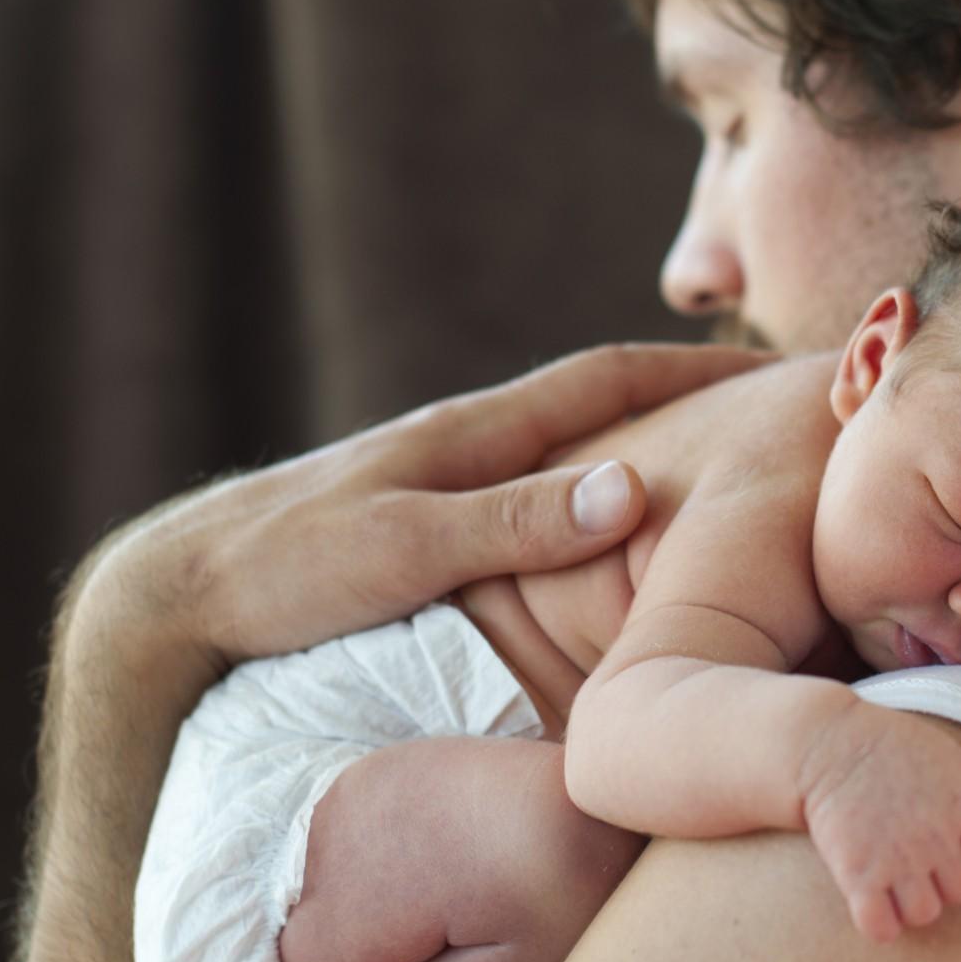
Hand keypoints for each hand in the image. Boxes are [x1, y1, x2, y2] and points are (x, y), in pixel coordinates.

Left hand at [12, 343, 766, 961]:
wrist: (182, 591)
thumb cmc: (287, 568)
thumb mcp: (404, 544)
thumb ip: (514, 520)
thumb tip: (635, 488)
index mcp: (478, 433)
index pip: (610, 378)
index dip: (697, 372)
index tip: (777, 370)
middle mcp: (474, 442)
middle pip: (603, 403)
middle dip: (690, 399)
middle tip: (768, 412)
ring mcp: (454, 475)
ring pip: (574, 447)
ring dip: (647, 444)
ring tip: (714, 468)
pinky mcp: (435, 515)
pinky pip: (540, 490)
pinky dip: (595, 490)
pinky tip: (610, 528)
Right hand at [800, 704, 960, 942]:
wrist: (827, 742)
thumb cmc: (894, 747)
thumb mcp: (954, 752)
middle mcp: (936, 834)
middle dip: (944, 875)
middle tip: (917, 848)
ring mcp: (897, 857)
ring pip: (925, 914)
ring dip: (911, 899)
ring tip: (893, 870)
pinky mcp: (856, 874)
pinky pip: (881, 927)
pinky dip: (878, 921)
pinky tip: (870, 894)